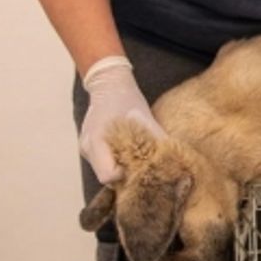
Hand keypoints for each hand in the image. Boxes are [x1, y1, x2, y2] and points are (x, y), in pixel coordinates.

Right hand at [79, 56, 166, 184]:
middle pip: (106, 177)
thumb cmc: (127, 98)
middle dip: (124, 174)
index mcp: (97, 140)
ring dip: (120, 167)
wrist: (108, 83)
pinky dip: (115, 160)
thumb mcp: (145, 117)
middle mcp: (87, 147)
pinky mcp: (88, 147)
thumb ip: (157, 139)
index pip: (107, 175)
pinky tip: (127, 151)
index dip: (124, 175)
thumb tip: (175, 157)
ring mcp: (86, 148)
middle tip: (141, 163)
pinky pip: (102, 162)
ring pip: (103, 170)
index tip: (138, 165)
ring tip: (135, 155)